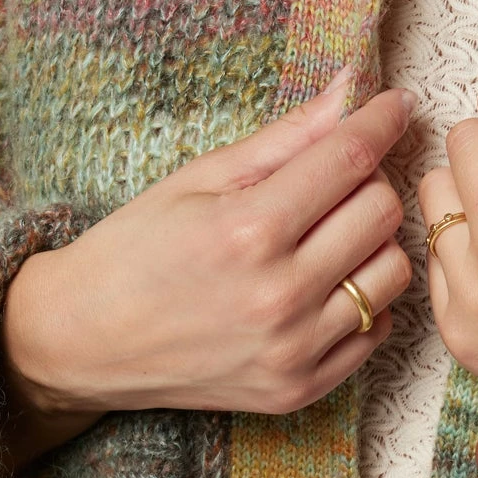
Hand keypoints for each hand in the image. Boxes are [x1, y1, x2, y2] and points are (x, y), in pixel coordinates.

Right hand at [0, 69, 414, 473]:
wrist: (83, 339)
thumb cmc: (135, 248)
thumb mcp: (200, 178)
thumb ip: (285, 138)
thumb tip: (352, 87)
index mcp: (247, 230)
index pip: (350, 160)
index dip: (381, 122)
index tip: (395, 105)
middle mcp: (278, 295)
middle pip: (381, 212)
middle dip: (366, 183)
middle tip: (332, 181)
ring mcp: (292, 350)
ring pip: (392, 272)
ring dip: (371, 243)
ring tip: (328, 236)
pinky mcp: (299, 389)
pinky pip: (377, 331)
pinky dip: (363, 301)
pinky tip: (322, 286)